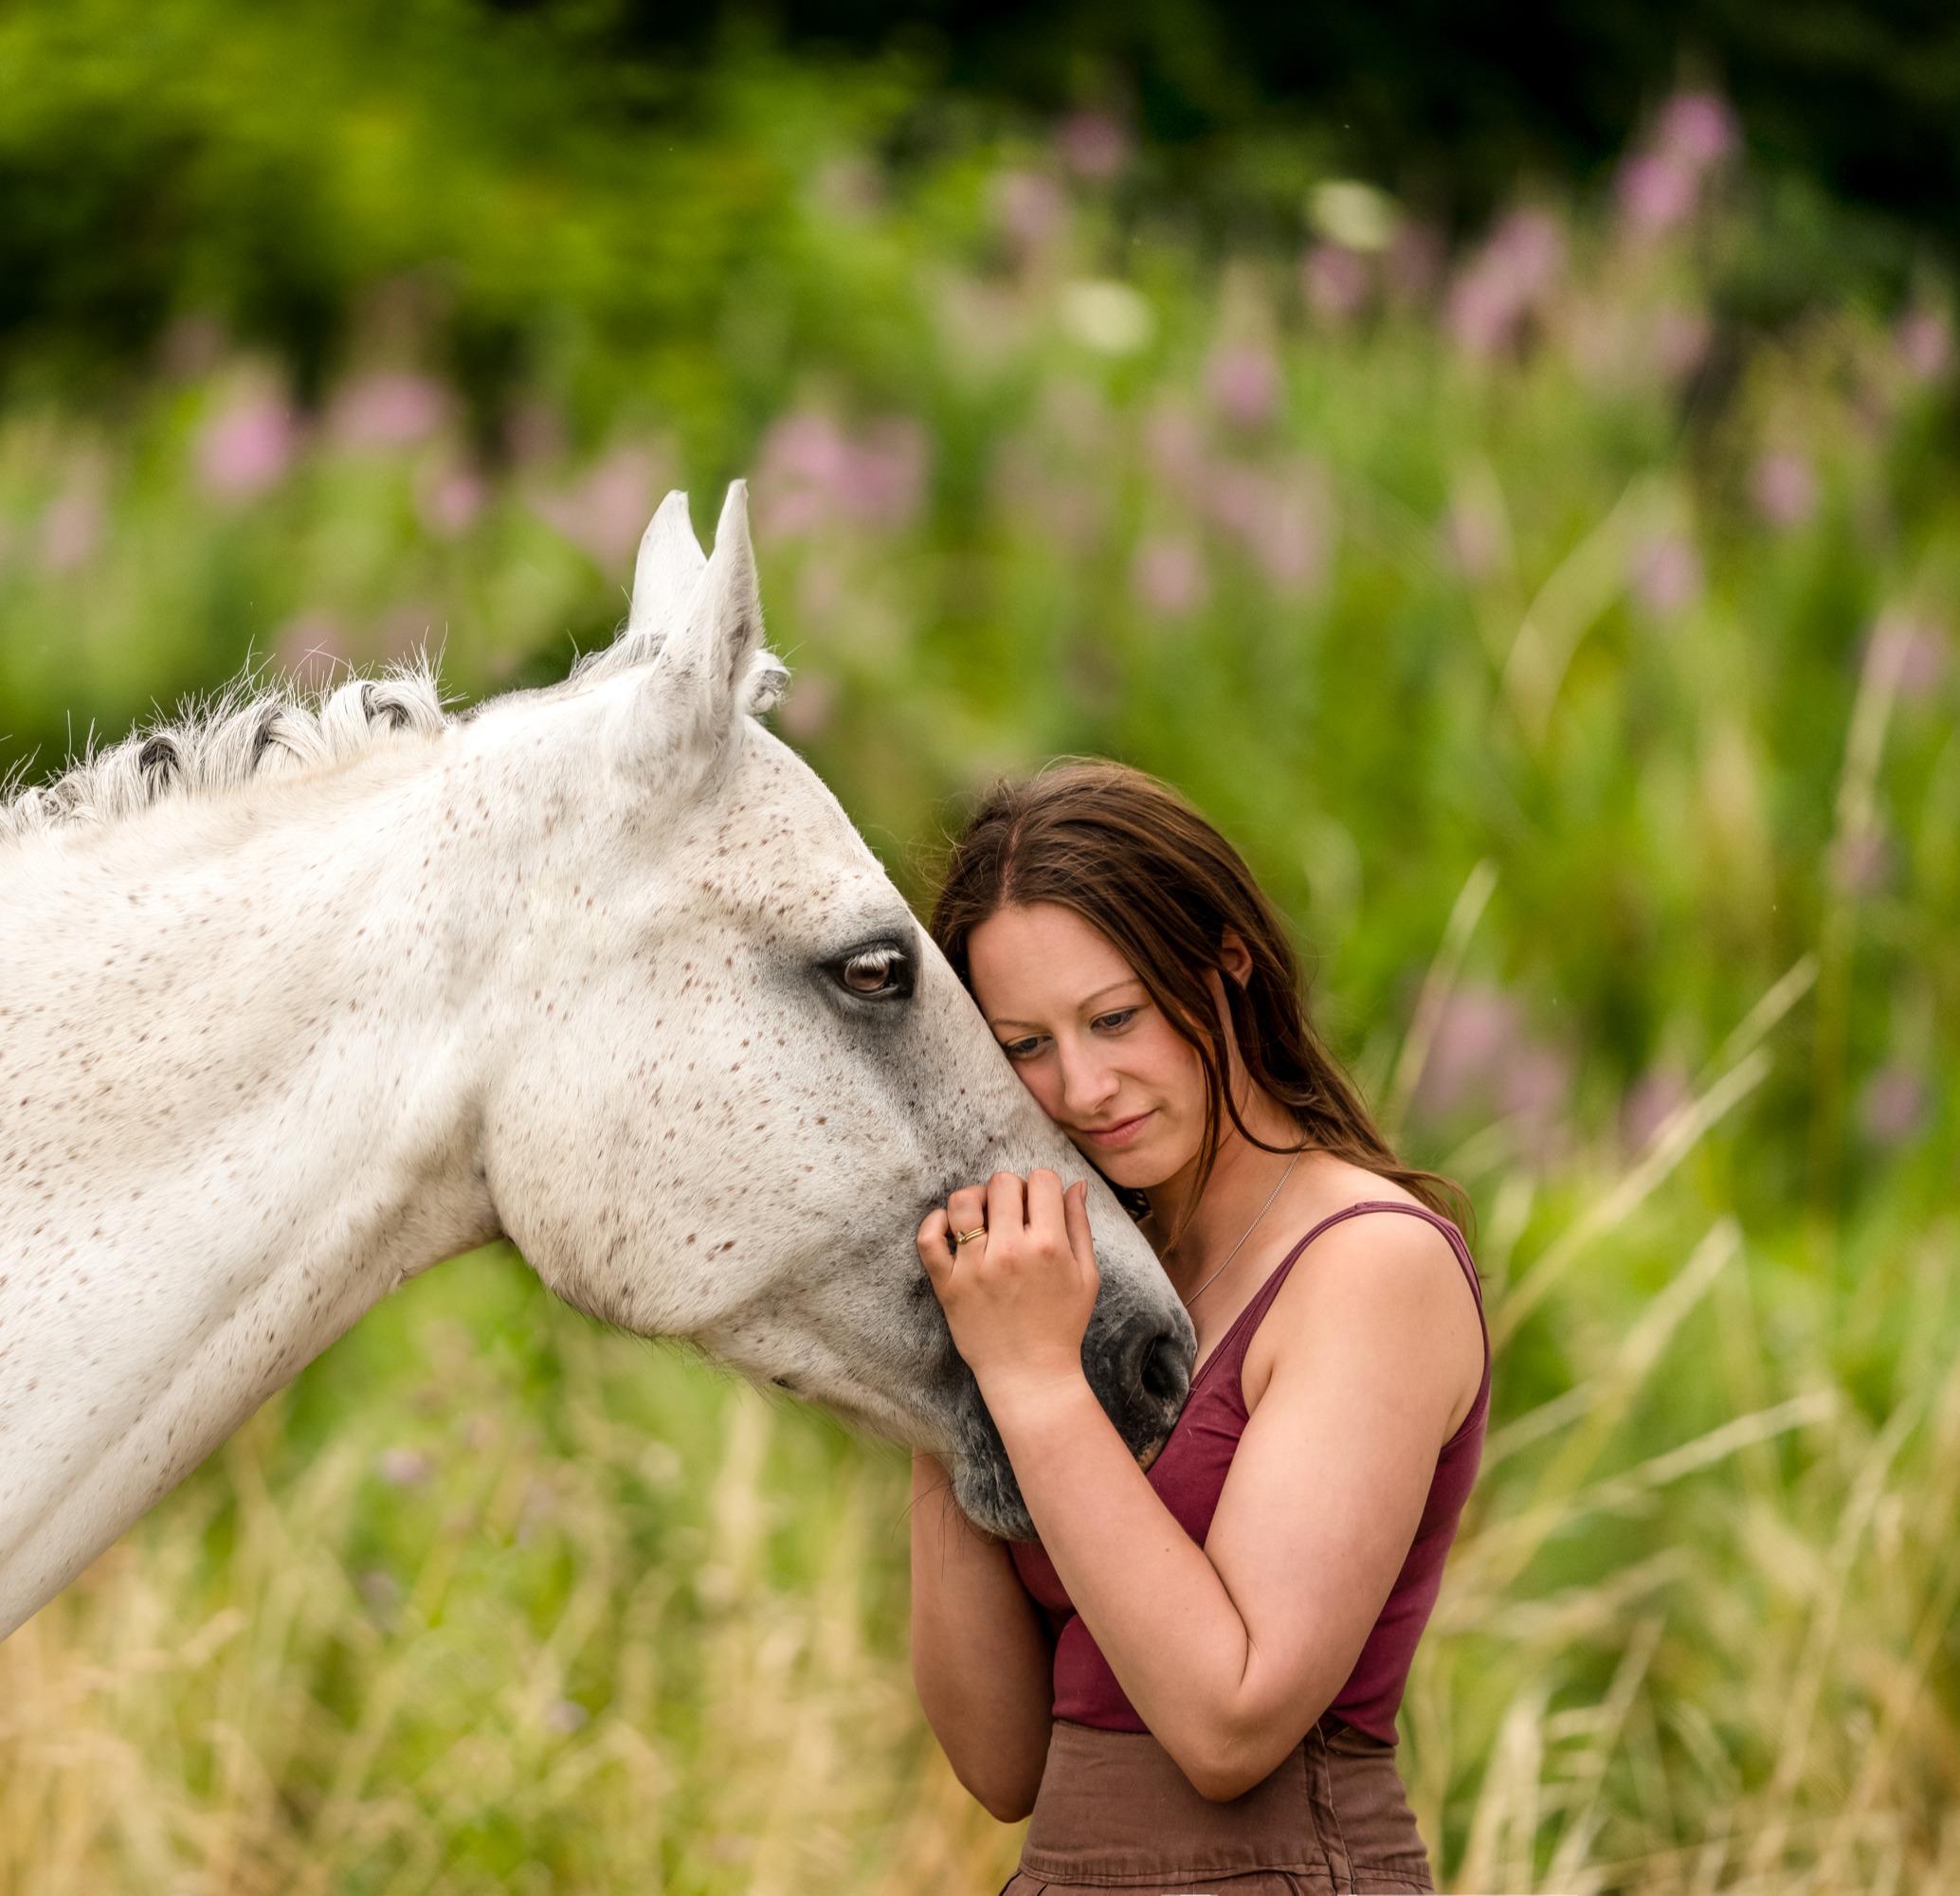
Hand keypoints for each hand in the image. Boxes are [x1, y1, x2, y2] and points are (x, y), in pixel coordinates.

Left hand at [917, 1170, 1100, 1413]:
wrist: (1031, 1374)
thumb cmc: (1062, 1325)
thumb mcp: (1086, 1275)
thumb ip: (1079, 1225)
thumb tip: (1076, 1184)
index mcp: (1050, 1245)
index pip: (1042, 1180)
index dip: (1041, 1186)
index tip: (1038, 1205)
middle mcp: (1012, 1251)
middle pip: (1002, 1183)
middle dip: (1011, 1191)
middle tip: (1012, 1214)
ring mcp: (975, 1267)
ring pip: (963, 1201)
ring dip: (974, 1200)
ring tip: (982, 1218)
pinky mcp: (948, 1285)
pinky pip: (928, 1239)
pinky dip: (934, 1222)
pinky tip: (949, 1226)